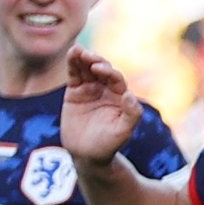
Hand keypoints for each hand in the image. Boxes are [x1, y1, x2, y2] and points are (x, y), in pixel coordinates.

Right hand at [58, 47, 140, 165]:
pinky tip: (72, 54)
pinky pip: (74, 75)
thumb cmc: (109, 144)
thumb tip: (129, 94)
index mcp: (120, 96)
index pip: (116, 79)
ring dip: (83, 58)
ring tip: (77, 50)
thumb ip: (131, 114)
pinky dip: (73, 64)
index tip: (98, 69)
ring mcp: (90, 89)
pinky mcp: (75, 92)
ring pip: (87, 69)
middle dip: (95, 61)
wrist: (87, 154)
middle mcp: (106, 90)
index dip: (108, 72)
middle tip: (87, 55)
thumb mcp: (124, 131)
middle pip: (102, 70)